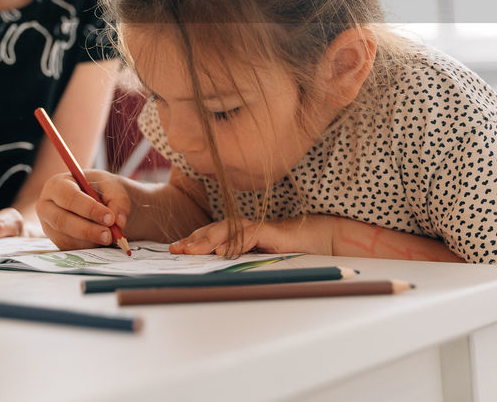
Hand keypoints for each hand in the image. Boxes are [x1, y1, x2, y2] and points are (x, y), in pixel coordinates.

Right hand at [36, 171, 130, 249]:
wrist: (99, 201)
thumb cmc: (100, 189)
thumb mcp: (111, 185)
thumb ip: (117, 199)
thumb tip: (119, 221)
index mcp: (57, 185)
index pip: (69, 197)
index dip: (89, 209)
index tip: (110, 218)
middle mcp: (47, 206)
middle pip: (61, 220)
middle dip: (87, 230)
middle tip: (109, 235)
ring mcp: (49, 226)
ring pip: (66, 238)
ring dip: (90, 240)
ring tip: (109, 237)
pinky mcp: (56, 241)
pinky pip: (70, 249)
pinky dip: (88, 247)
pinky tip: (100, 240)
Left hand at [169, 216, 334, 256]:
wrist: (321, 239)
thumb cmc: (293, 250)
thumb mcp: (262, 259)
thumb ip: (243, 260)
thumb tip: (218, 269)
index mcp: (241, 233)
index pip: (212, 235)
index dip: (193, 240)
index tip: (175, 248)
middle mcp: (246, 228)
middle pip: (214, 230)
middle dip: (194, 239)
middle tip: (176, 249)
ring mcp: (258, 227)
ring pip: (227, 230)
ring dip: (208, 240)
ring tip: (192, 250)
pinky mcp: (271, 231)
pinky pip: (249, 236)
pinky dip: (234, 243)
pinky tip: (221, 251)